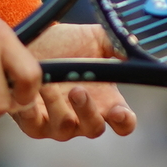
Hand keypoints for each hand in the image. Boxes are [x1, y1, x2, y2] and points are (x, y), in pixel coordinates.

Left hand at [15, 23, 137, 142]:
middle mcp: (83, 117)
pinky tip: (32, 94)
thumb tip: (135, 46)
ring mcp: (58, 123)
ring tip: (48, 84)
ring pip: (64, 128)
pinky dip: (32, 112)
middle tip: (77, 90)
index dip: (124, 122)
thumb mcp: (93, 38)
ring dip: (57, 106)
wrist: (31, 38)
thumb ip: (116, 43)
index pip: (123, 123)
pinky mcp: (33, 123)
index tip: (118, 111)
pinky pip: (34, 126)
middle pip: (94, 128)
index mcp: (105, 101)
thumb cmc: (65, 43)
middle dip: (87, 112)